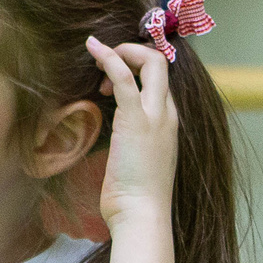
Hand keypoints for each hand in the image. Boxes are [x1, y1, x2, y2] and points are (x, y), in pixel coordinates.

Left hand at [86, 37, 178, 231]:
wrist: (142, 214)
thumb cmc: (136, 195)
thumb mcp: (141, 160)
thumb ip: (136, 140)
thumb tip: (121, 135)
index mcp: (169, 122)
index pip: (162, 78)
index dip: (137, 67)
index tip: (111, 82)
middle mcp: (167, 114)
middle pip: (160, 62)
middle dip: (131, 51)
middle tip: (104, 64)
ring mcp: (155, 115)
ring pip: (149, 62)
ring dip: (120, 52)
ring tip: (96, 61)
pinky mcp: (136, 119)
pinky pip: (124, 76)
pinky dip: (109, 56)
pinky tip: (92, 47)